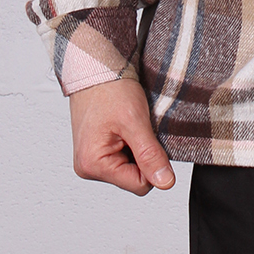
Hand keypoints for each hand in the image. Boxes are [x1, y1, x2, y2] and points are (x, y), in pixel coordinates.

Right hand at [69, 77, 175, 195]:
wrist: (96, 68)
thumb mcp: (135, 122)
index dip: (152, 163)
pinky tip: (125, 127)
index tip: (148, 138)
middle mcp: (88, 167)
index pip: (140, 185)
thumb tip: (165, 182)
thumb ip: (150, 155)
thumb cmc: (109, 89)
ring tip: (129, 125)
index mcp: (93, 165)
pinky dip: (130, 143)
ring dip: (137, 148)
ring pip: (130, 168)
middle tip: (137, 128)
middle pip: (134, 178)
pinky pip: (123, 157)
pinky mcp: (96, 151)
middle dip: (143, 155)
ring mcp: (91, 160)